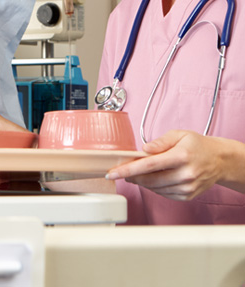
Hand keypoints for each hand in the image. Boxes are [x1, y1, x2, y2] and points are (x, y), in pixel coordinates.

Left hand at [106, 130, 228, 200]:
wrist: (219, 160)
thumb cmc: (197, 145)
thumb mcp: (178, 135)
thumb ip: (160, 141)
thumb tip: (144, 149)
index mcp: (181, 156)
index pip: (149, 165)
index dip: (128, 169)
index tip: (113, 172)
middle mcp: (185, 174)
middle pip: (149, 180)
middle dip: (131, 176)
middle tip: (120, 171)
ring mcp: (187, 187)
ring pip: (154, 189)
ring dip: (141, 182)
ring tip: (136, 173)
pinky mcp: (187, 196)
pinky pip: (163, 194)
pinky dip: (153, 187)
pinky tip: (152, 178)